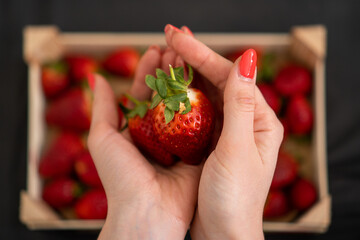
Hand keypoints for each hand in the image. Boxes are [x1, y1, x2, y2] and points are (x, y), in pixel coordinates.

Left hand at [87, 44, 201, 239]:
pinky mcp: (199, 150)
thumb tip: (96, 77)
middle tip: (176, 48)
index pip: (145, 92)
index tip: (155, 49)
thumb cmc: (121, 178)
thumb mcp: (103, 139)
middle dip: (171, 70)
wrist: (148, 213)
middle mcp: (161, 133)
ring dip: (188, 80)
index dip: (149, 70)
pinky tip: (208, 82)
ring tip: (190, 57)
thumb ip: (102, 108)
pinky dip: (206, 102)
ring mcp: (181, 141)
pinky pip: (204, 122)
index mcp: (138, 130)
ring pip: (186, 104)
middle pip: (167, 94)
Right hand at [164, 25, 283, 238]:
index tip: (178, 39)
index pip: (231, 76)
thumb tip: (248, 59)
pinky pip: (196, 112)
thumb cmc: (234, 200)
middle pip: (219, 80)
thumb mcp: (237, 150)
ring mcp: (227, 132)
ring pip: (206, 94)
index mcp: (260, 120)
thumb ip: (241, 105)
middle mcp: (246, 122)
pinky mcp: (211, 143)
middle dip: (193, 57)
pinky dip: (182, 97)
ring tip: (165, 55)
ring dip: (186, 74)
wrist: (223, 236)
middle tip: (170, 36)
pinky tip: (167, 86)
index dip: (203, 55)